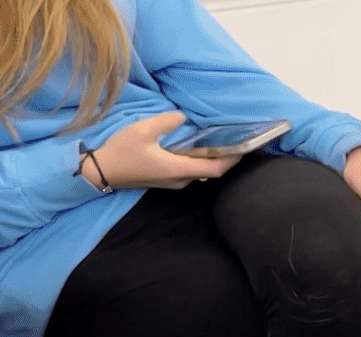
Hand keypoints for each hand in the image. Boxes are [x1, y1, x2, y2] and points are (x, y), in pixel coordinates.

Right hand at [89, 111, 240, 189]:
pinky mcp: (167, 179)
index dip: (232, 160)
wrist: (101, 171)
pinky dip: (198, 159)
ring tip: (220, 140)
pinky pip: (190, 170)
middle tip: (235, 139)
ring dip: (211, 158)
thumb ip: (166, 122)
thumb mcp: (142, 130)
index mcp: (179, 169)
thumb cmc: (121, 152)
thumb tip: (183, 117)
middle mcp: (181, 179)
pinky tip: (198, 146)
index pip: (216, 169)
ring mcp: (174, 181)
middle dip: (225, 157)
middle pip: (211, 171)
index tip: (245, 147)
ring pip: (201, 171)